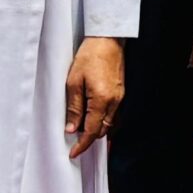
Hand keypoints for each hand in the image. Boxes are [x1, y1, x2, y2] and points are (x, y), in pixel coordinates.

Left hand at [64, 36, 124, 154]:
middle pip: (102, 130)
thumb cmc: (90, 56)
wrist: (107, 39)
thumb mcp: (74, 82)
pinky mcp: (121, 92)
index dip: (82, 145)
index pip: (91, 131)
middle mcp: (114, 102)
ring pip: (108, 123)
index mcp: (101, 101)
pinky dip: (103, 120)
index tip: (73, 153)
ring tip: (81, 128)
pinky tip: (93, 118)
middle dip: (88, 138)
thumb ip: (74, 107)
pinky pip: (113, 114)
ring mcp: (120, 98)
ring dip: (96, 129)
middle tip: (73, 140)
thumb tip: (72, 128)